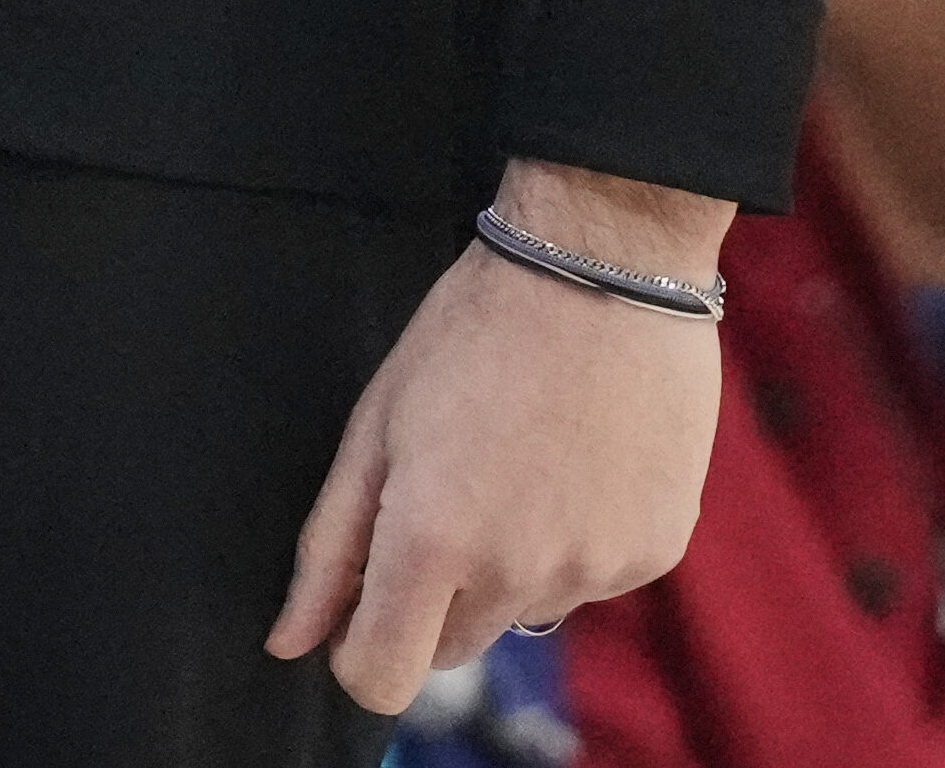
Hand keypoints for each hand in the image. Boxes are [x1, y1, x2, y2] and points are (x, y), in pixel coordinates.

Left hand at [265, 163, 725, 714]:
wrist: (606, 266)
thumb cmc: (475, 330)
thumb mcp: (377, 424)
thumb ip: (329, 547)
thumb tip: (290, 640)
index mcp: (432, 543)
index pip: (378, 678)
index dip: (358, 645)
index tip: (366, 597)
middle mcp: (516, 576)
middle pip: (450, 651)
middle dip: (432, 600)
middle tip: (448, 497)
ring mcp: (593, 569)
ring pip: (524, 613)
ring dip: (510, 567)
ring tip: (521, 462)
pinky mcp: (653, 552)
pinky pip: (592, 580)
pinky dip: (578, 541)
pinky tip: (578, 462)